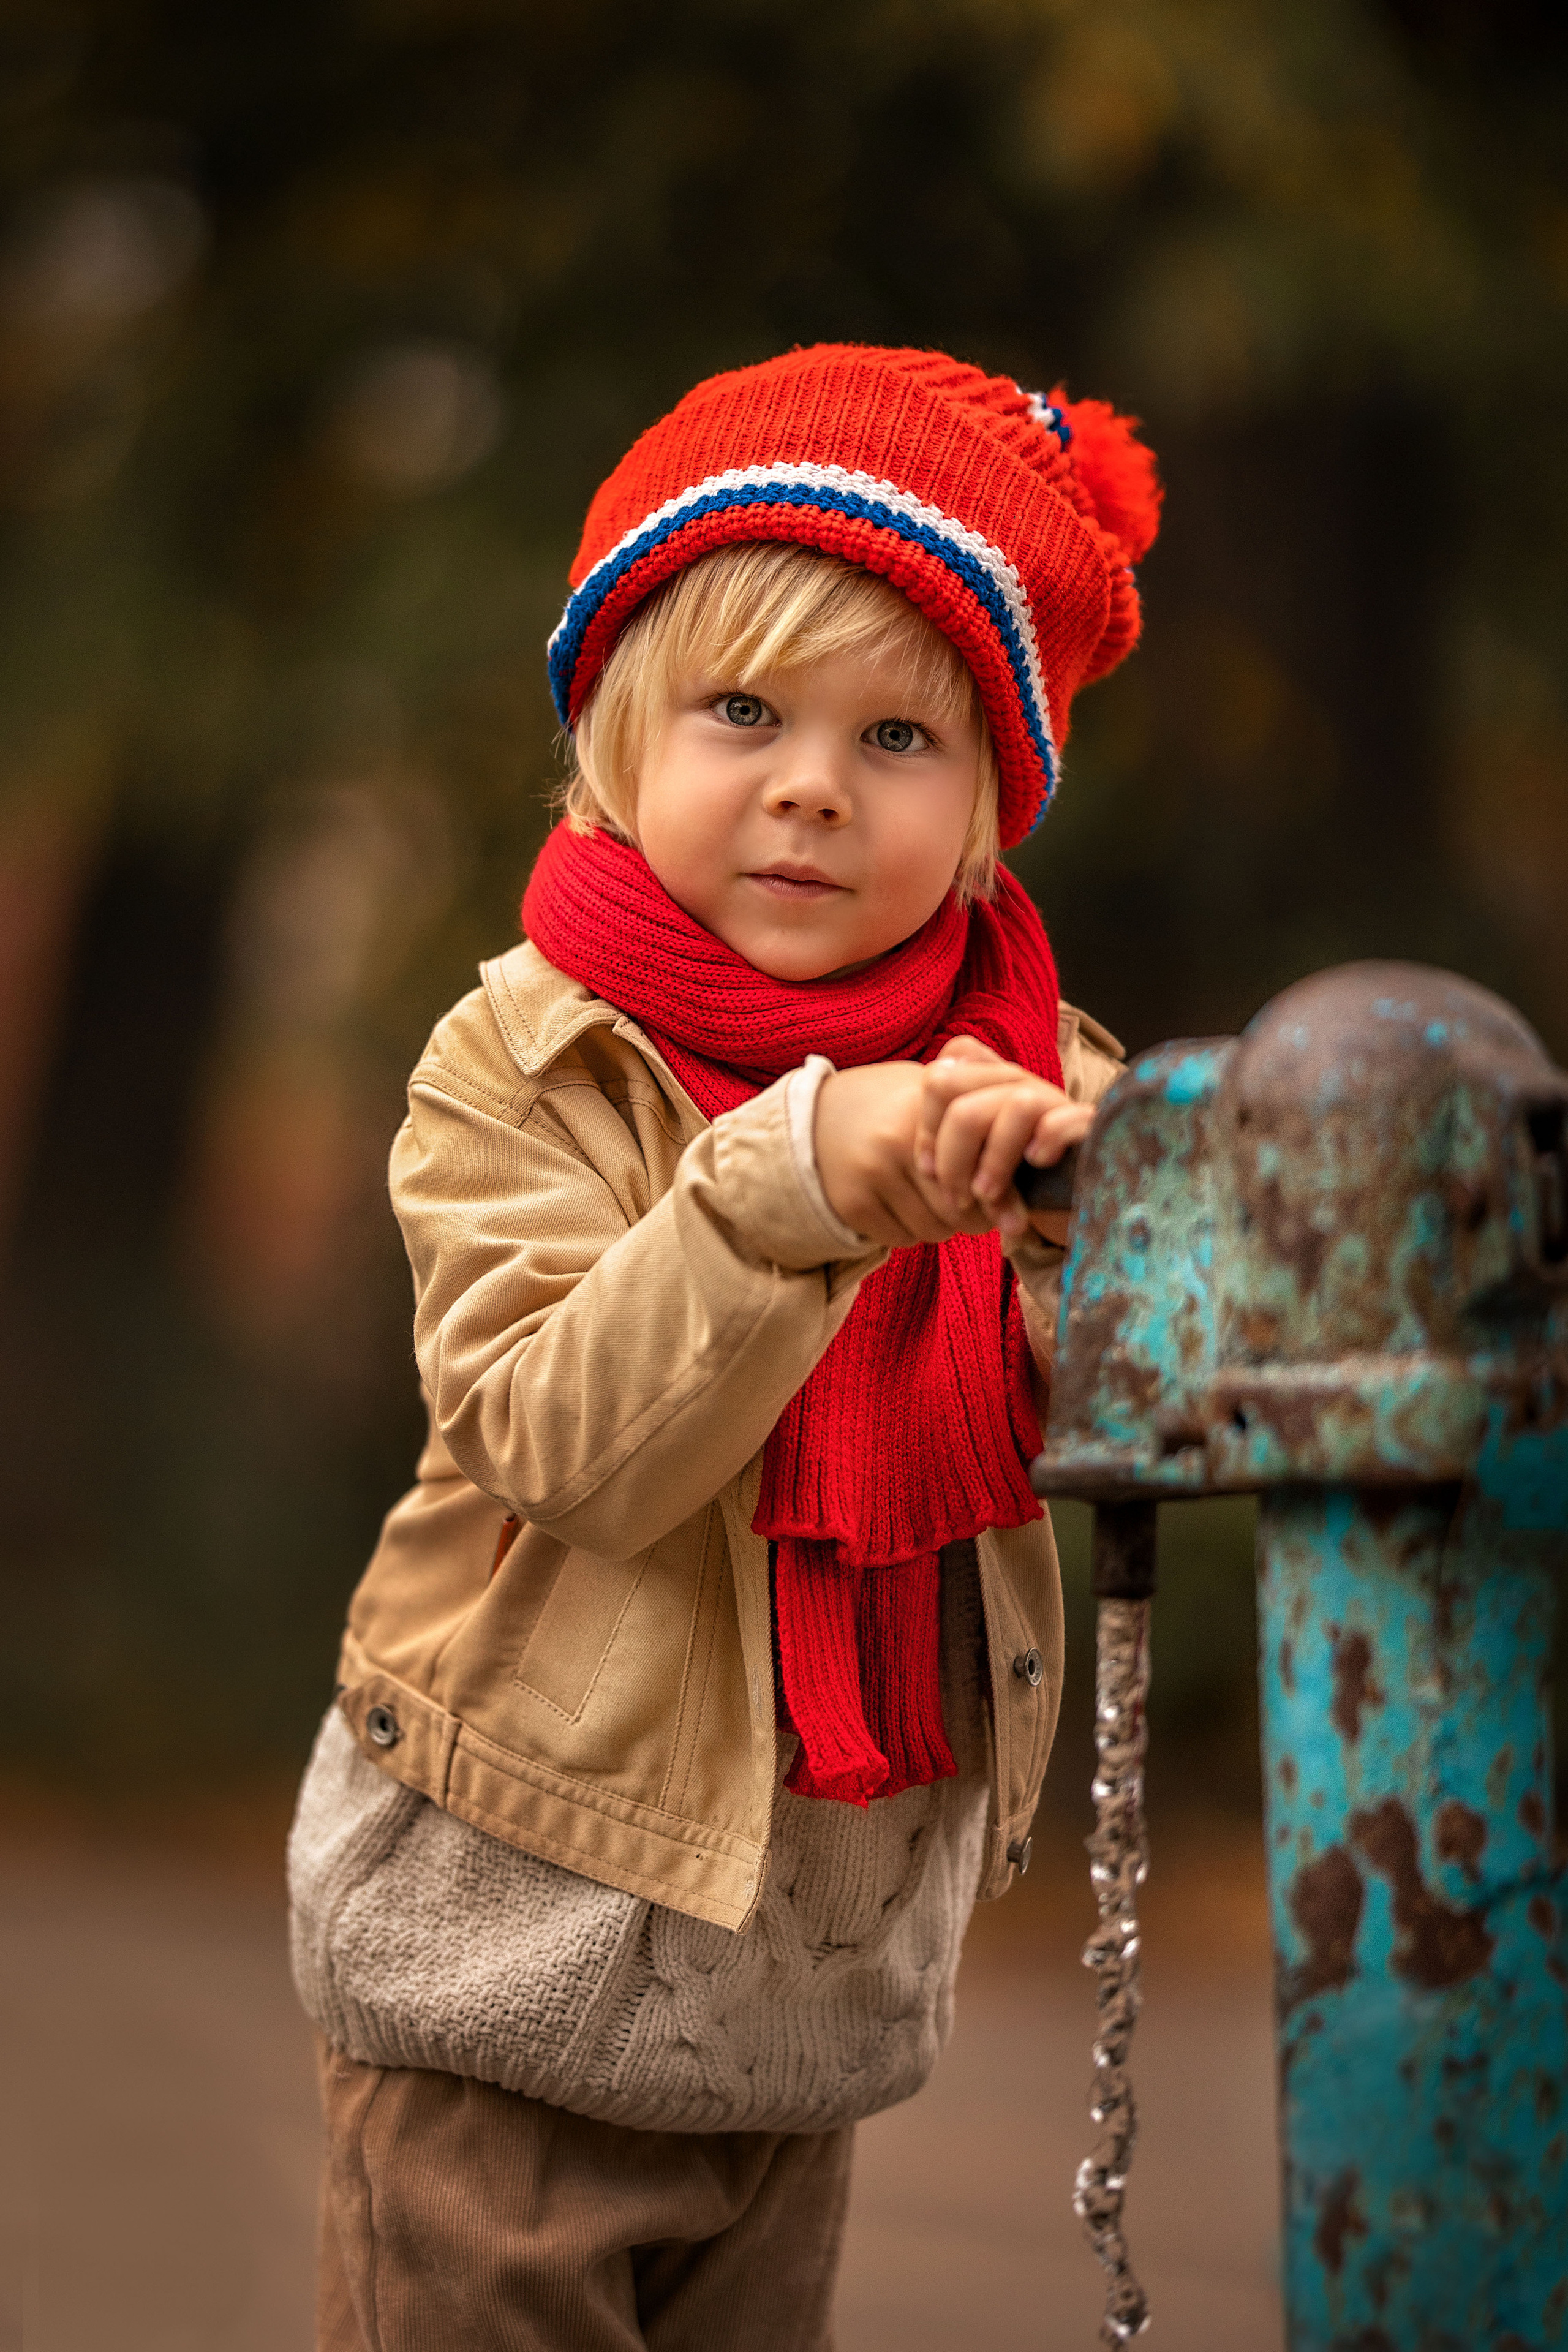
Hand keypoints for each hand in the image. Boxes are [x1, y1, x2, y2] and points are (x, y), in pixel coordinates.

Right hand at [814, 1061, 998, 1246]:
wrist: (817, 1114)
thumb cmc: (894, 1107)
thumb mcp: (934, 1097)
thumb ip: (980, 1123)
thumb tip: (1035, 1174)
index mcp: (928, 1108)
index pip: (984, 1169)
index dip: (1004, 1196)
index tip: (1016, 1214)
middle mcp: (897, 1140)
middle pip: (962, 1209)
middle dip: (977, 1216)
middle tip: (976, 1206)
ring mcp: (871, 1173)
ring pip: (935, 1229)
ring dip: (945, 1225)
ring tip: (939, 1202)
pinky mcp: (852, 1203)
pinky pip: (902, 1239)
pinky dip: (911, 1231)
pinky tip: (906, 1206)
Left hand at [914, 1036, 1093, 1243]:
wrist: (1074, 1200)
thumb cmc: (1016, 1185)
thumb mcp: (974, 1172)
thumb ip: (950, 1159)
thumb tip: (926, 1167)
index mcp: (985, 1083)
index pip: (939, 1078)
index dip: (927, 1129)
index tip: (929, 1172)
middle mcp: (1015, 1081)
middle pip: (958, 1087)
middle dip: (949, 1153)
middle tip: (957, 1197)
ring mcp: (1052, 1097)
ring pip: (1012, 1104)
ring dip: (993, 1160)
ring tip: (988, 1196)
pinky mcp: (1088, 1123)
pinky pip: (1058, 1121)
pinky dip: (1044, 1144)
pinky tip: (1038, 1165)